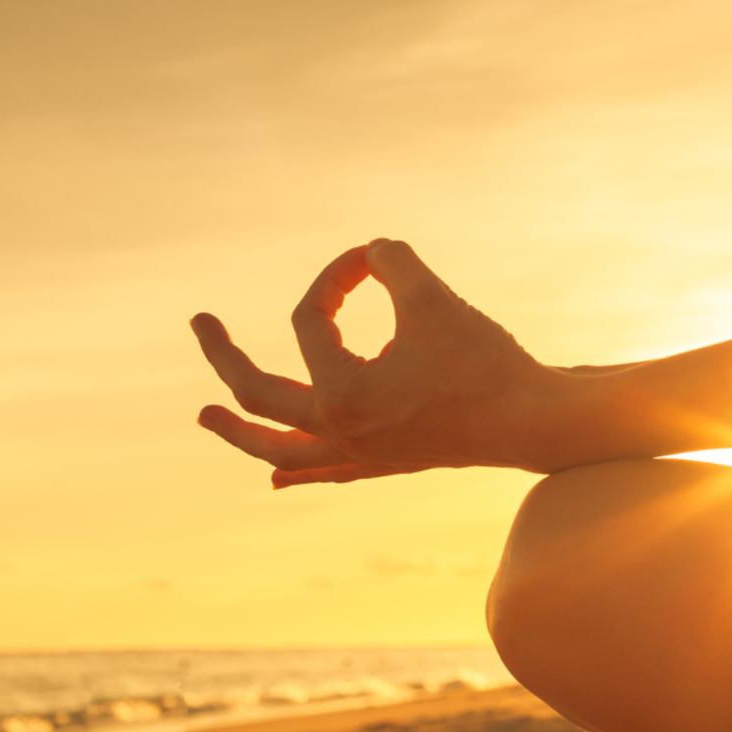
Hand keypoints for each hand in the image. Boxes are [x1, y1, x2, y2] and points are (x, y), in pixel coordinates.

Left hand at [191, 239, 558, 487]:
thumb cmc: (483, 361)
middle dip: (222, 356)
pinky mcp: (382, 464)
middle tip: (197, 323)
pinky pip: (326, 471)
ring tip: (203, 416)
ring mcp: (357, 454)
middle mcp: (338, 430)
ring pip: (279, 448)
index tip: (368, 260)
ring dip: (238, 431)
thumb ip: (389, 261)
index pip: (310, 320)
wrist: (533, 422)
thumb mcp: (431, 296)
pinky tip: (276, 478)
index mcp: (341, 392)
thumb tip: (369, 253)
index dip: (333, 279)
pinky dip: (297, 469)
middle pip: (258, 393)